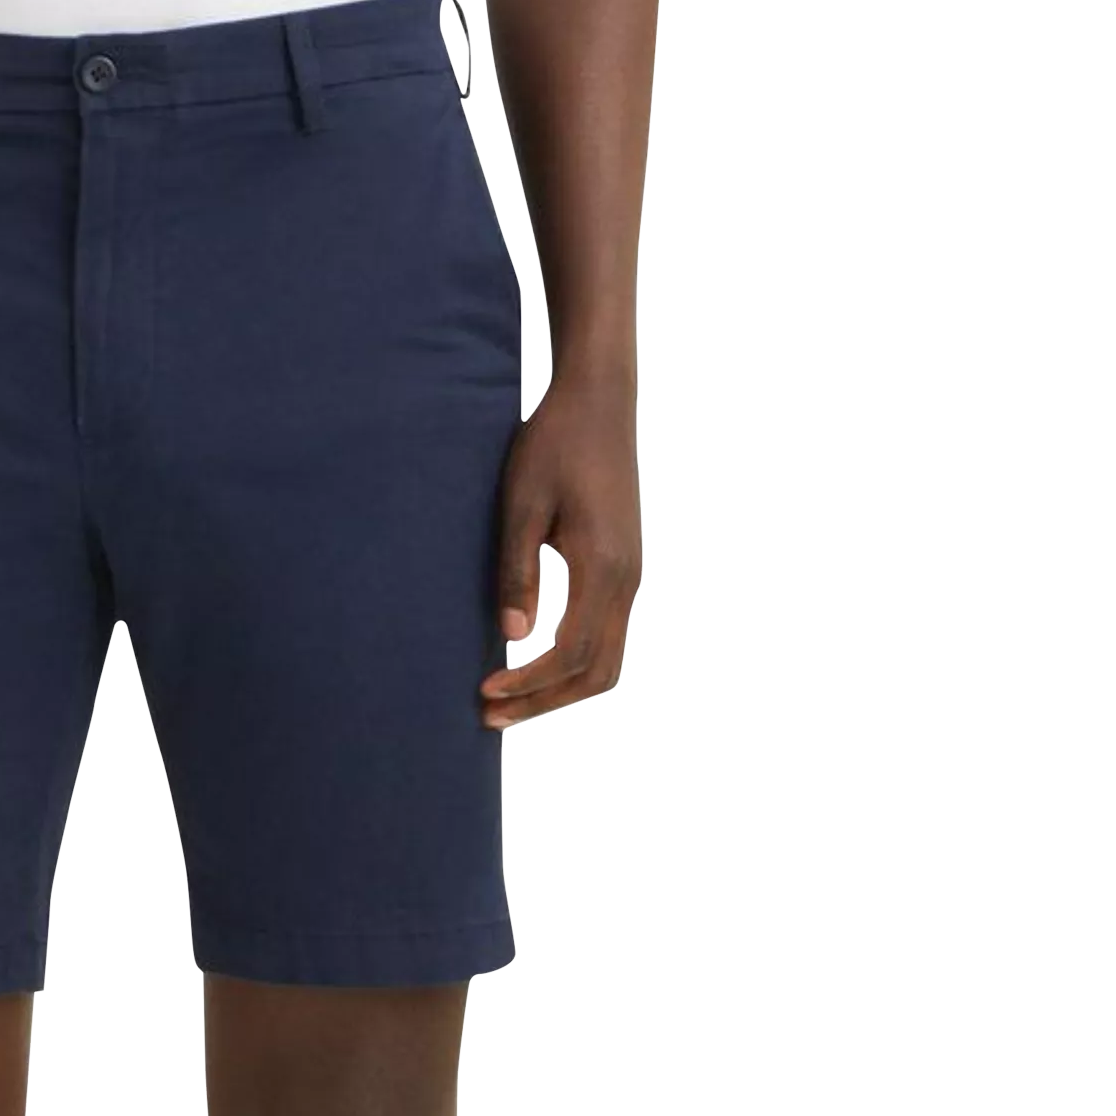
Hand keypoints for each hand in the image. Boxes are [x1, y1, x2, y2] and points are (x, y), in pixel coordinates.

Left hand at [481, 374, 642, 728]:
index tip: (484, 691)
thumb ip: (517, 571)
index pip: (570, 653)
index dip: (528, 683)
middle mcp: (627, 579)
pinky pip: (606, 635)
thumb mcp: (522, 503)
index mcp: (604, 566)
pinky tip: (531, 662)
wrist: (598, 400)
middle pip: (597, 673)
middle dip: (545, 702)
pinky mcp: (624, 568)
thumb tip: (512, 637)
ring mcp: (631, 576)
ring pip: (607, 661)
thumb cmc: (553, 443)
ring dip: (559, 688)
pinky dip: (571, 663)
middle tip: (490, 715)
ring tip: (508, 699)